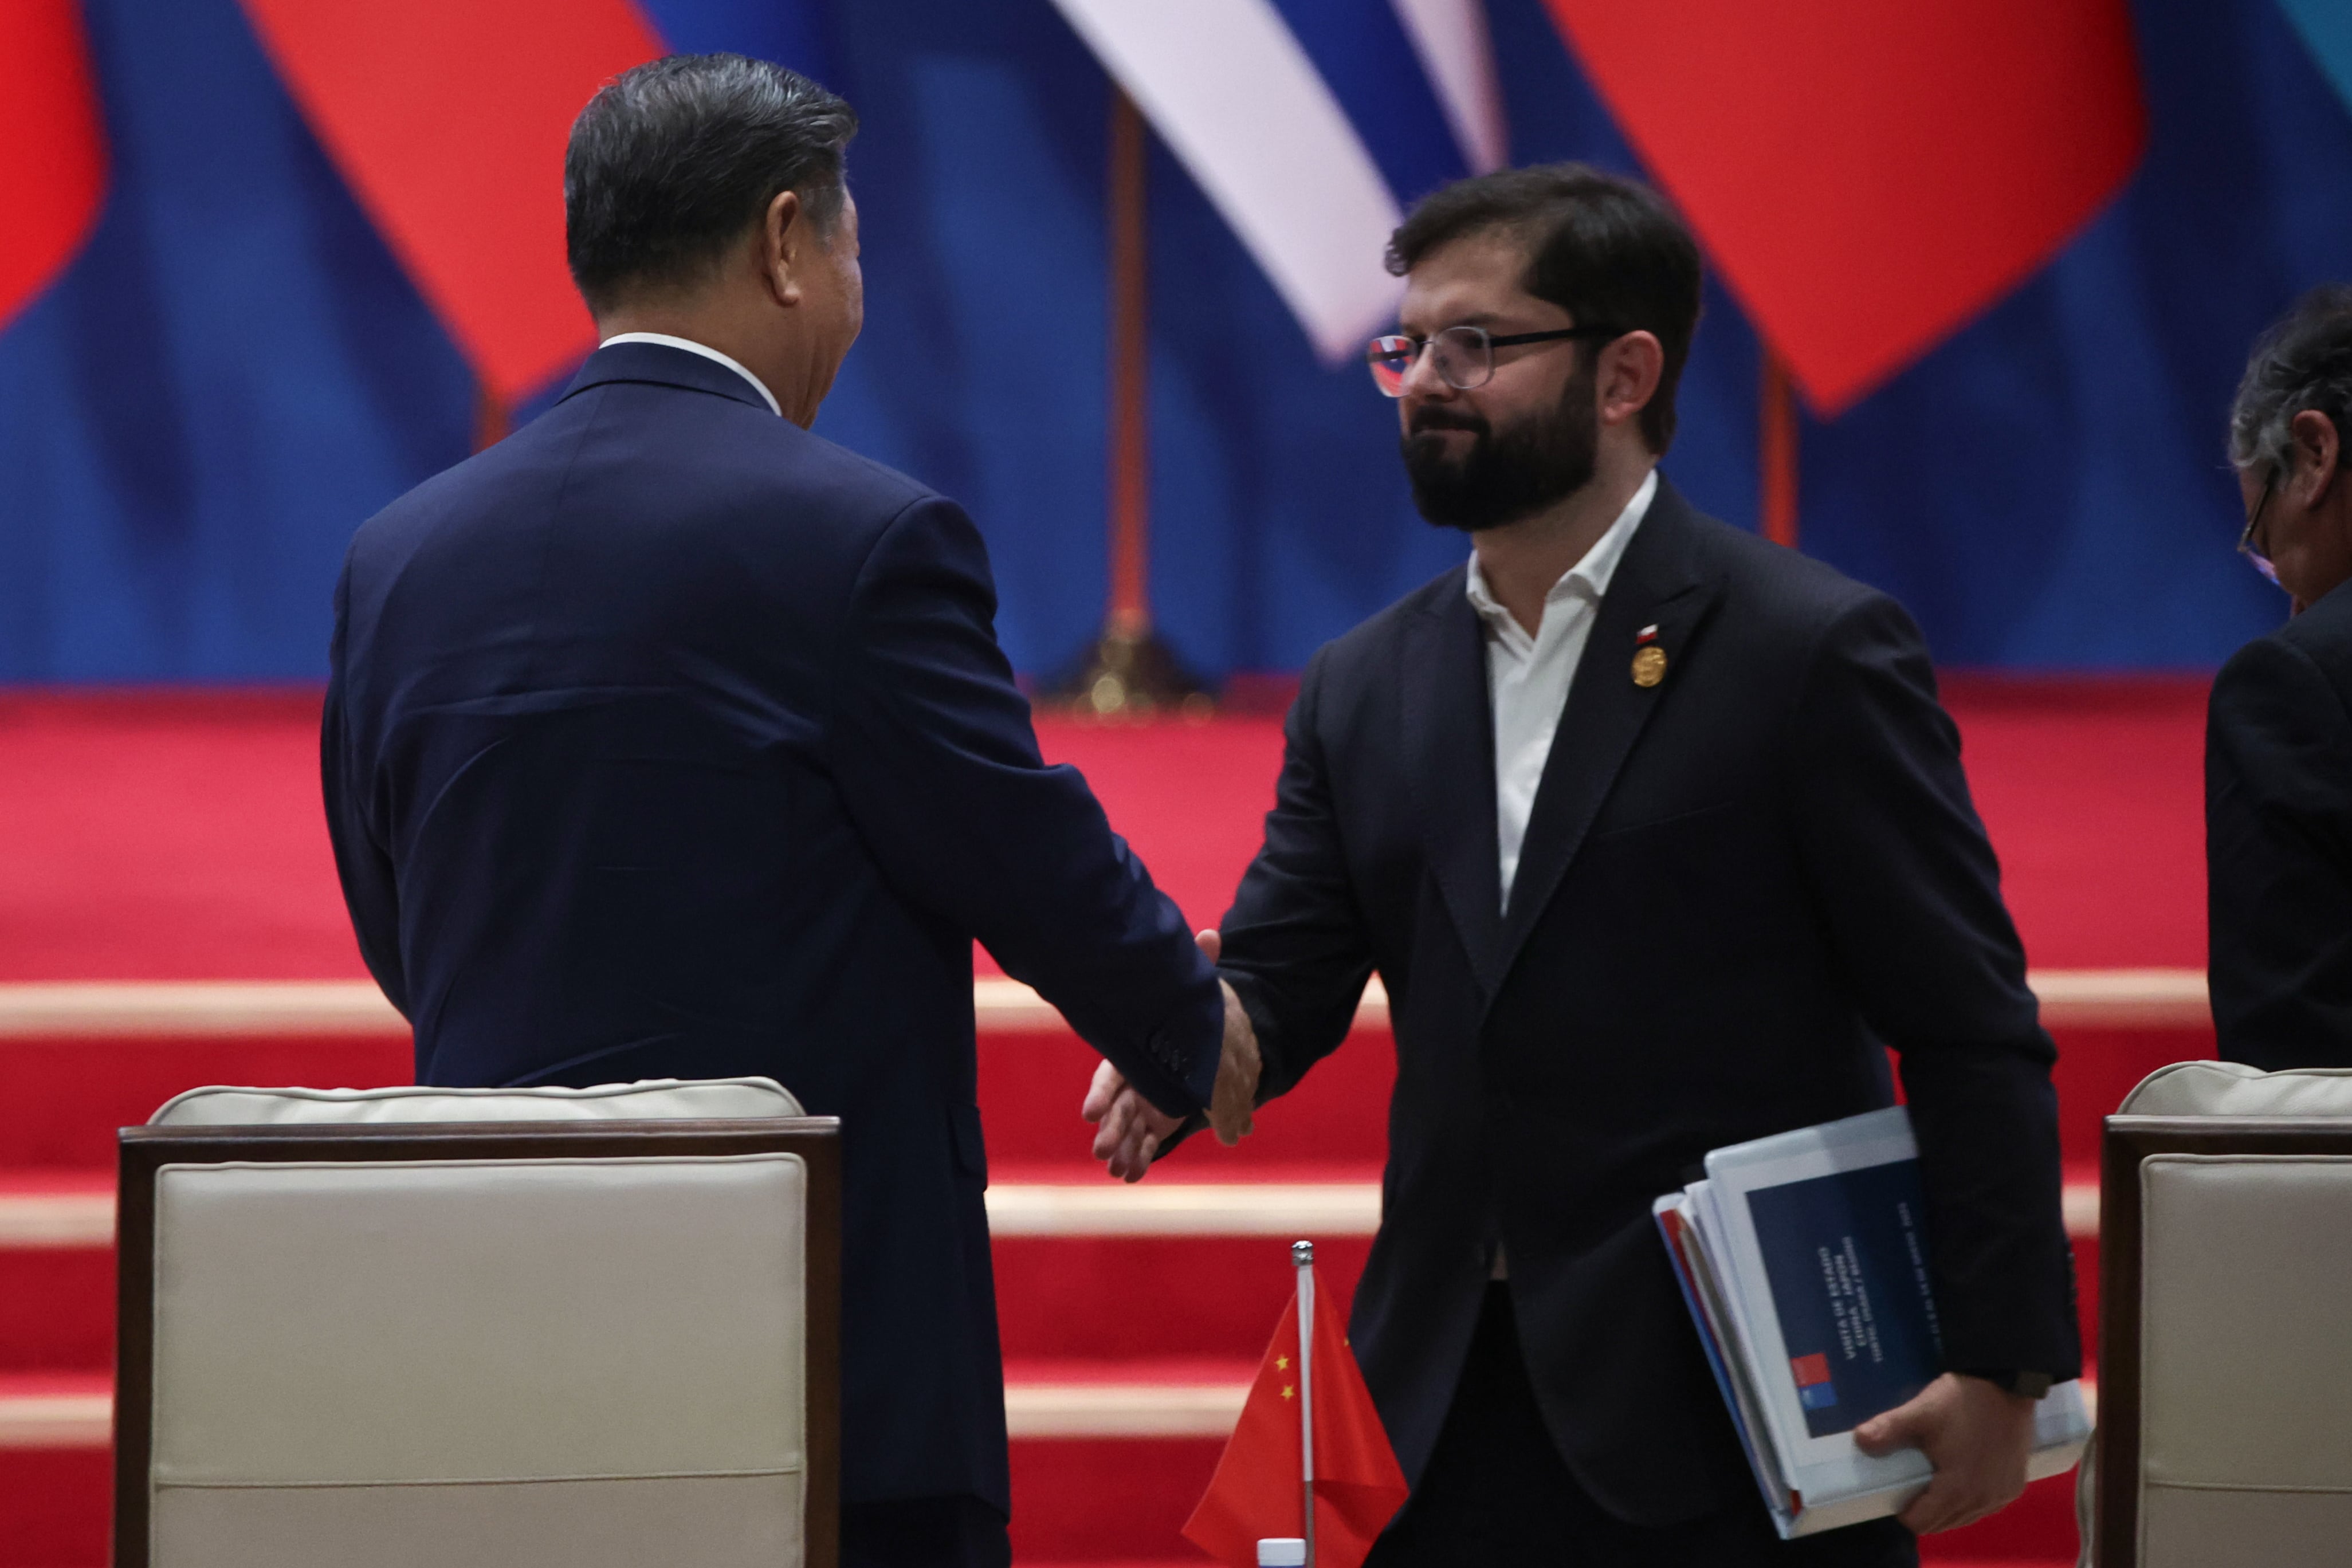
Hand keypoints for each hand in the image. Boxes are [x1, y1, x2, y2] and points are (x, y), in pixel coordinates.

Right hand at [1081, 930, 1260, 1181]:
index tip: (1090, 1114)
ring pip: (1126, 1128)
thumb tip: (1211, 935)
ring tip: (1115, 1169)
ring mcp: (1138, 1102)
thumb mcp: (1189, 991)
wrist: (1192, 1038)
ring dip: (1121, 1148)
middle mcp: (1129, 1080)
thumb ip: (1197, 965)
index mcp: (1129, 1053)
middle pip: (1115, 1108)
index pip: (1110, 1076)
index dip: (1100, 1095)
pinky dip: (1138, 1158)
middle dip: (1109, 1129)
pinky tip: (1132, 1175)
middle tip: (1102, 1151)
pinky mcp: (1152, 1118)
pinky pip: (1143, 1141)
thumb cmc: (1180, 1012)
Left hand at [1854, 1372, 2035, 1533]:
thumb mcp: (1921, 1412)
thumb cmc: (1962, 1401)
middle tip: (1912, 1482)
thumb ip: (1888, 1429)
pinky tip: (1959, 1479)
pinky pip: (1984, 1507)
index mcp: (1958, 1490)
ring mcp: (2002, 1496)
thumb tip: (1859, 1440)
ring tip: (1934, 1479)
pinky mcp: (2014, 1487)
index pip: (1922, 1523)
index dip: (1904, 1511)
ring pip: (1964, 1517)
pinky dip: (1969, 1501)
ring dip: (1947, 1507)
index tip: (1895, 1489)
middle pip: (1943, 1524)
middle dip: (1924, 1510)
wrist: (2006, 1384)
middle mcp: (1983, 1502)